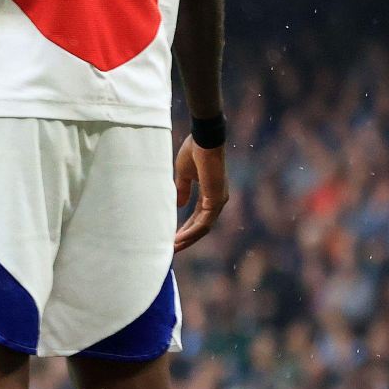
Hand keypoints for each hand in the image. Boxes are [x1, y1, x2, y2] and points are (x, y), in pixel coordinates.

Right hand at [173, 137, 227, 251]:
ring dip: (187, 239)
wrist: (203, 139)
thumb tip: (179, 205)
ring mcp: (218, 200)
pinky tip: (179, 239)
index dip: (185, 228)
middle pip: (201, 226)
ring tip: (172, 248)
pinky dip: (191, 232)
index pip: (198, 217)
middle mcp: (217, 199)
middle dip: (186, 238)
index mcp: (210, 193)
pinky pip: (204, 222)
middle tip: (171, 249)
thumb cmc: (194, 151)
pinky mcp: (215, 199)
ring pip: (203, 228)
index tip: (171, 238)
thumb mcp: (183, 174)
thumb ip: (182, 190)